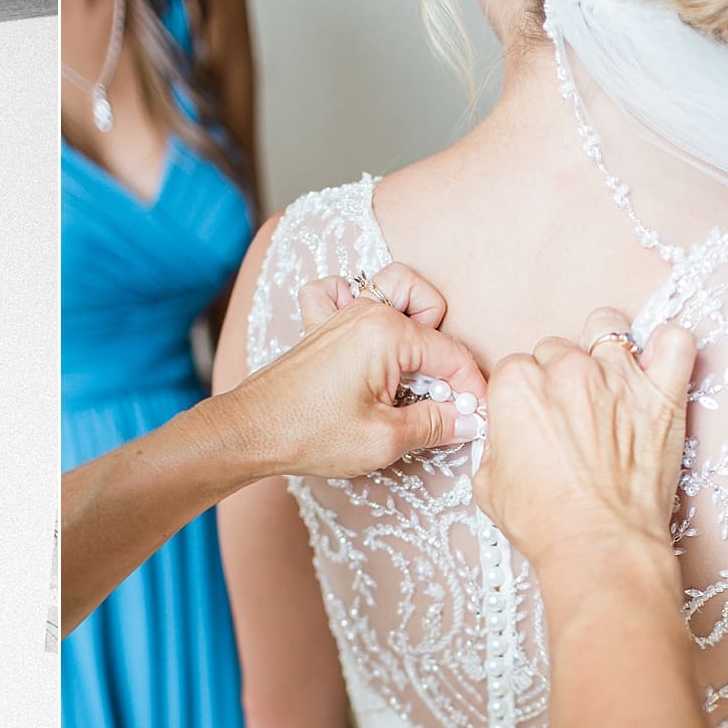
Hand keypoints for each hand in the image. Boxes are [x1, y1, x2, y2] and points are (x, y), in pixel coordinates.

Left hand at [210, 266, 486, 480]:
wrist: (248, 432)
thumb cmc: (308, 435)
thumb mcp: (383, 440)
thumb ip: (434, 425)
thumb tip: (467, 421)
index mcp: (387, 333)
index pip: (452, 355)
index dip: (472, 390)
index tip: (479, 416)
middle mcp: (366, 311)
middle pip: (431, 315)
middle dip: (445, 358)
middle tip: (438, 400)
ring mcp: (340, 313)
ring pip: (395, 287)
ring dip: (415, 313)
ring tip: (412, 360)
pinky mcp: (319, 325)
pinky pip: (340, 290)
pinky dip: (354, 299)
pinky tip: (360, 333)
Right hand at [472, 307, 696, 574]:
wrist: (599, 545)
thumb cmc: (545, 521)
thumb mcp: (488, 483)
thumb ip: (495, 441)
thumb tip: (509, 433)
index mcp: (518, 387)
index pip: (516, 367)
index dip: (523, 396)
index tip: (534, 418)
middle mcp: (567, 372)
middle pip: (557, 348)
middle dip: (559, 376)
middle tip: (568, 415)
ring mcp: (619, 377)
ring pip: (608, 328)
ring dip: (603, 349)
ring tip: (607, 381)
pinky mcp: (663, 393)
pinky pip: (675, 341)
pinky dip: (667, 346)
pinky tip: (656, 364)